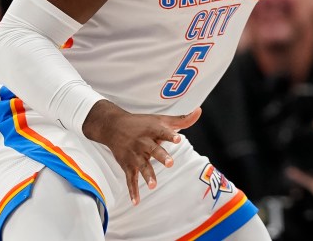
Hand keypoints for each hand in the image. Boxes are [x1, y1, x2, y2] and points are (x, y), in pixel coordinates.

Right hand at [82, 101, 200, 204]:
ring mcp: (134, 155)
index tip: (178, 139)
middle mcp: (143, 142)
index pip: (163, 132)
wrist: (113, 127)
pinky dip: (132, 190)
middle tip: (170, 163)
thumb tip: (199, 111)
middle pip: (153, 150)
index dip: (170, 135)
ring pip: (142, 166)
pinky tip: (136, 202)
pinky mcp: (127, 165)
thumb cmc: (142, 123)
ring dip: (147, 176)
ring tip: (153, 186)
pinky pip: (130, 179)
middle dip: (161, 156)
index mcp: (153, 130)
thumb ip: (181, 119)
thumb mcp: (161, 119)